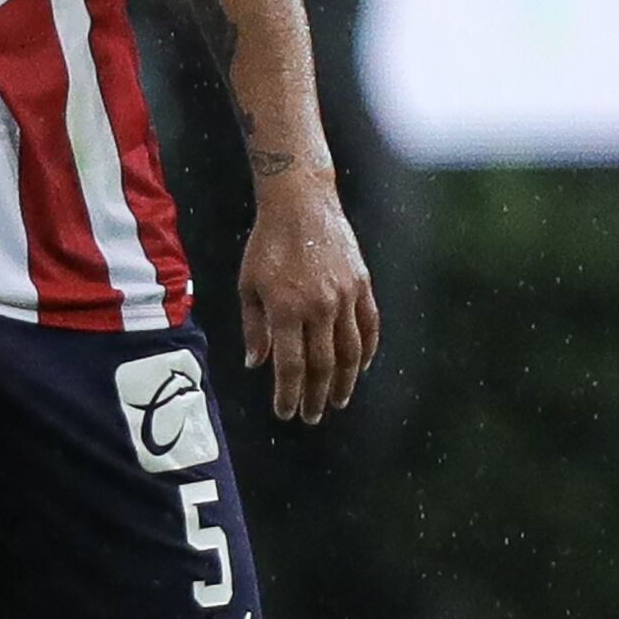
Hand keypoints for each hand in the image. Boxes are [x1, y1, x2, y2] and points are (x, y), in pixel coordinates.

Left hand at [238, 178, 378, 424]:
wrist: (301, 203)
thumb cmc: (268, 244)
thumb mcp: (249, 285)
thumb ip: (254, 328)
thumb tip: (256, 364)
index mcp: (286, 309)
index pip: (291, 366)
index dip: (289, 394)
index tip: (286, 412)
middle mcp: (318, 307)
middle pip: (322, 366)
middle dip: (317, 396)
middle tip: (313, 416)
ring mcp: (344, 296)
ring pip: (350, 352)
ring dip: (345, 382)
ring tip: (338, 401)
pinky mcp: (362, 285)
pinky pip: (370, 326)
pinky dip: (367, 351)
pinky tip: (360, 368)